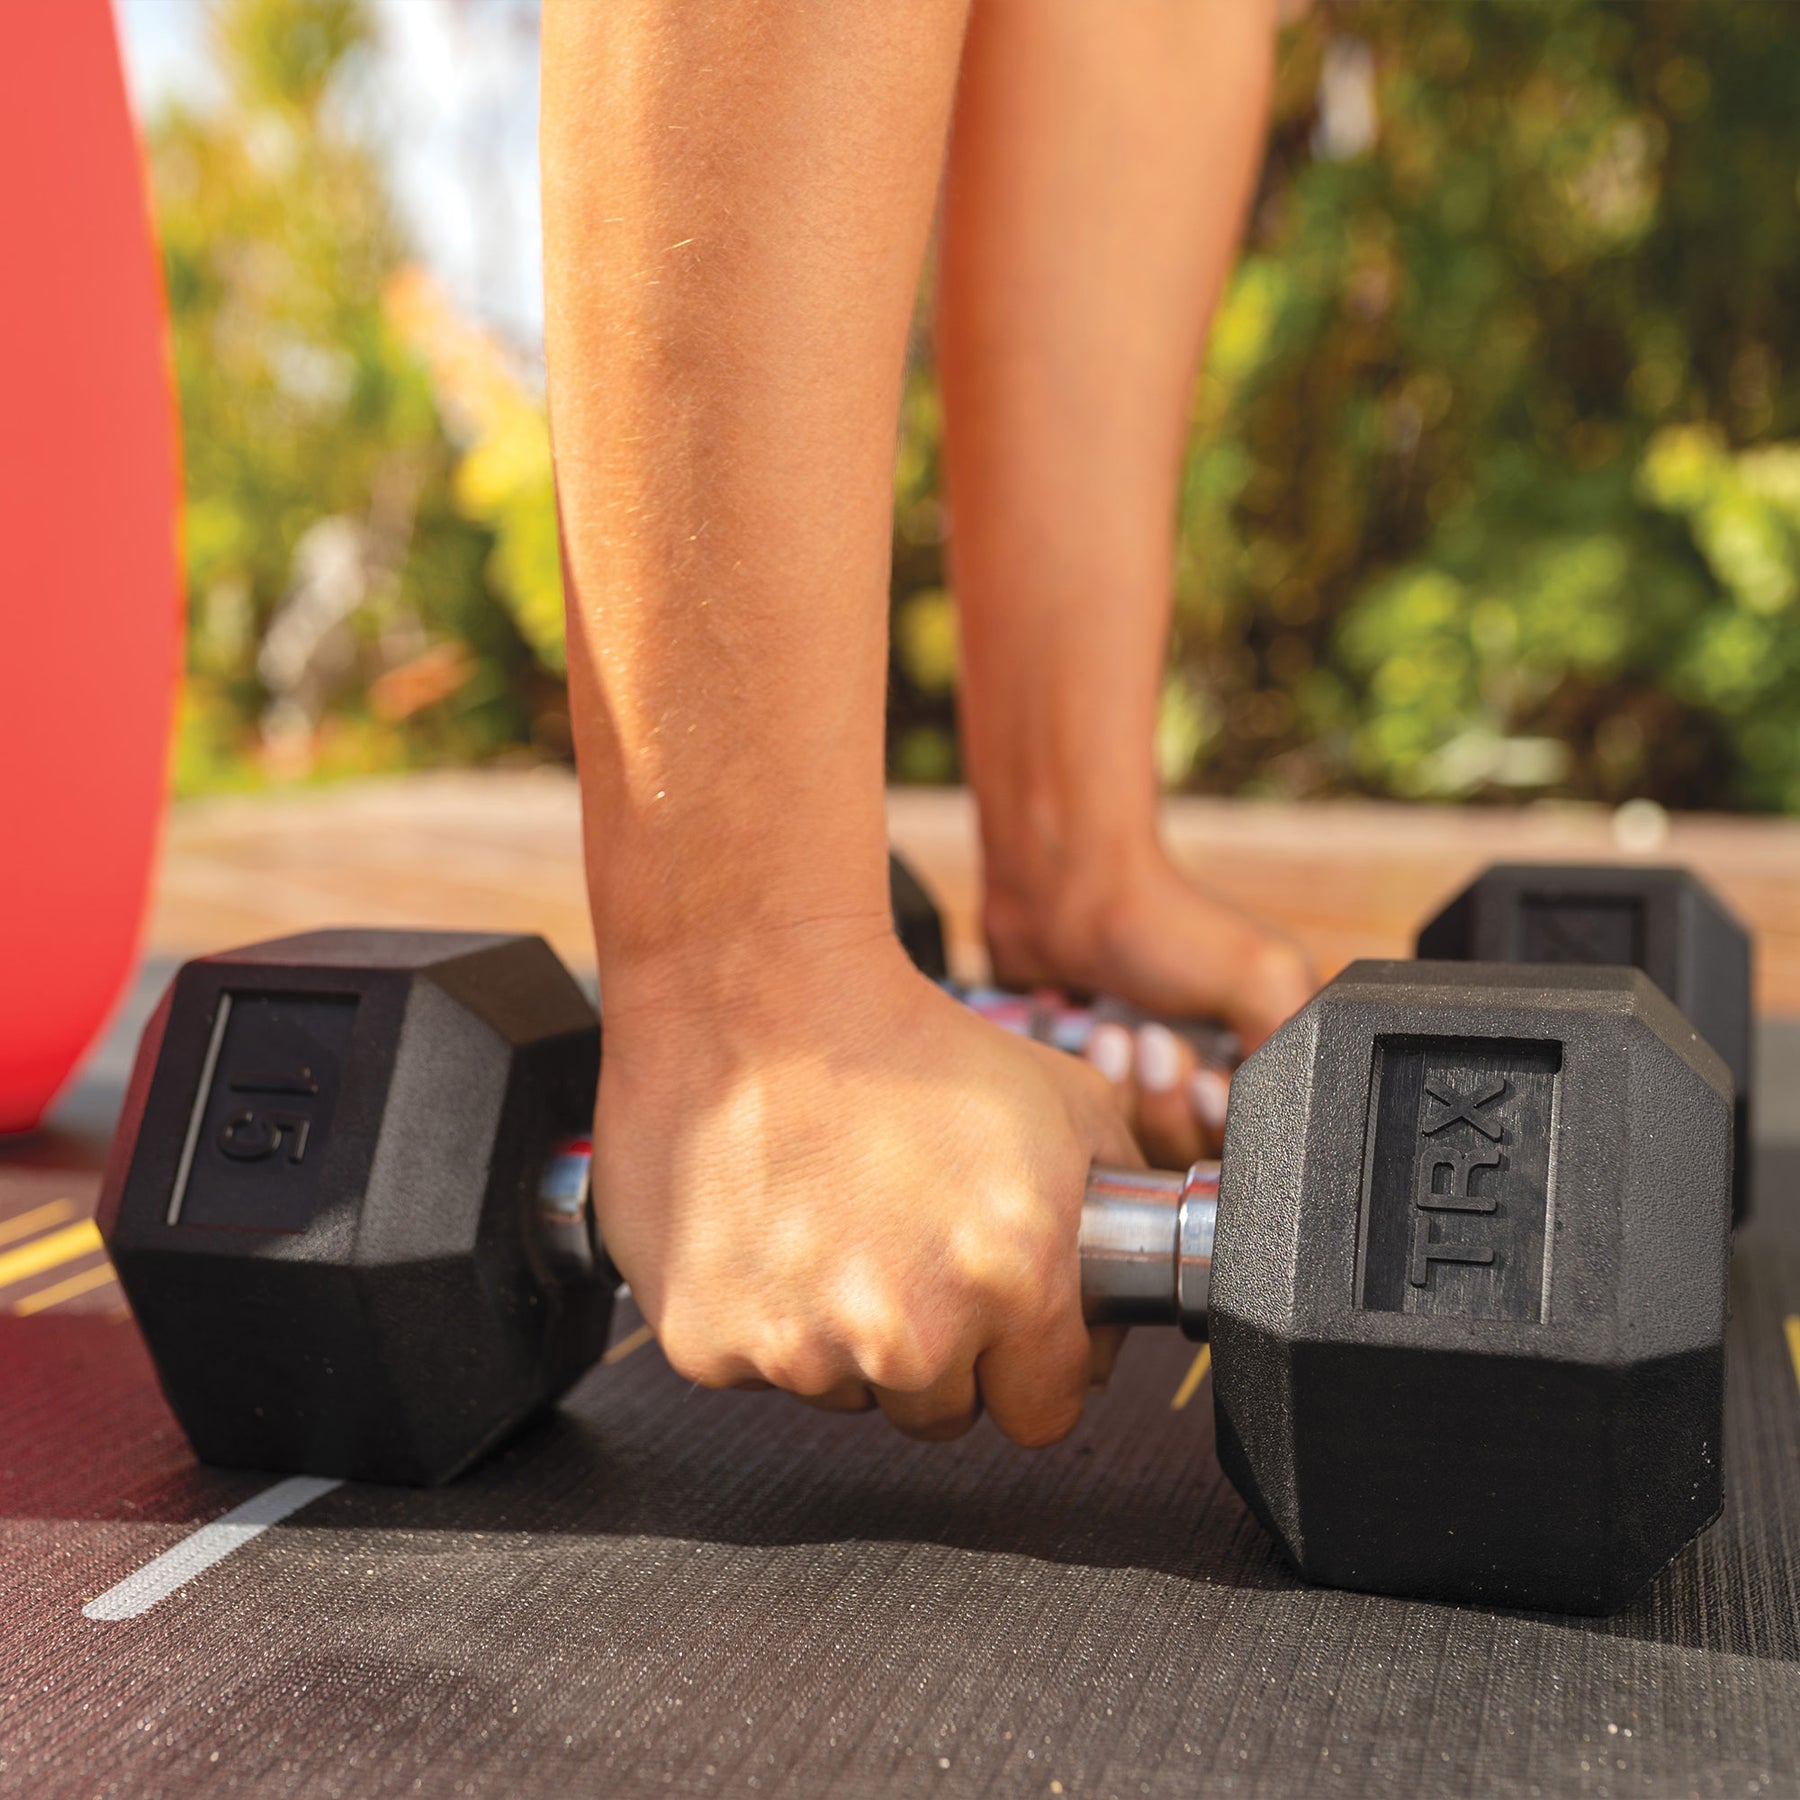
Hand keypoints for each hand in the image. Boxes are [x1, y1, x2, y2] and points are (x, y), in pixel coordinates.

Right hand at [592, 942, 1142, 1444]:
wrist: (756, 995)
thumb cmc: (904, 1039)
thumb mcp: (1068, 1101)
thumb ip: (1120, 1206)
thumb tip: (1131, 1280)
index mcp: (1010, 1278)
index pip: (1044, 1413)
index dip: (1033, 1365)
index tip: (1009, 1330)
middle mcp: (907, 1330)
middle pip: (941, 1409)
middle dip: (940, 1349)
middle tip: (911, 1251)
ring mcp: (800, 1345)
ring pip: (846, 1390)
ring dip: (849, 1334)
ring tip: (837, 1224)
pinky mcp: (709, 1338)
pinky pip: (756, 1363)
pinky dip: (764, 1315)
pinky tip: (774, 1229)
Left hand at [985, 842, 1313, 1165]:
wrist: (1064, 892)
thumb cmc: (1161, 919)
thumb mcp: (1262, 975)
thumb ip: (1298, 1053)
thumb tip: (1298, 1115)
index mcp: (1274, 1045)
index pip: (1265, 1137)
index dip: (1227, 1123)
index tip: (1203, 1084)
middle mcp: (1221, 1069)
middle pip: (1203, 1151)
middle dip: (1172, 1102)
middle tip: (1155, 1042)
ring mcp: (1162, 1081)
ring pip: (1150, 1146)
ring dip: (1132, 1093)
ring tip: (1119, 1035)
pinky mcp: (1109, 1085)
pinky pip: (1105, 1130)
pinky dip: (1101, 1090)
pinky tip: (1098, 1042)